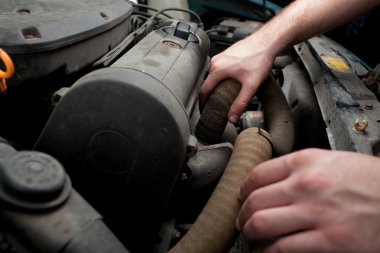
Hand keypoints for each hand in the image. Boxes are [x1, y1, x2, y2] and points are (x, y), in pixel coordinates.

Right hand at [199, 34, 275, 122]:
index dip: (203, 103)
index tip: (204, 110)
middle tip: (214, 107)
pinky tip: (230, 84)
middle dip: (210, 96)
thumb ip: (241, 103)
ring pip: (214, 76)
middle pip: (208, 83)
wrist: (267, 41)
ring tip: (222, 97)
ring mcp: (221, 57)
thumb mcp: (251, 85)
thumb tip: (232, 117)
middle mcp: (216, 61)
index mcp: (218, 69)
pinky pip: (219, 70)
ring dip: (216, 87)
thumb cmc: (260, 58)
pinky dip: (222, 79)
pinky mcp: (227, 55)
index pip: (204, 90)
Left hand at [236, 148, 379, 252]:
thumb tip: (274, 180)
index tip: (242, 196)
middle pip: (254, 200)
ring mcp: (315, 213)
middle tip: (242, 220)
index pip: (258, 175)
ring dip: (250, 233)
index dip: (243, 188)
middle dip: (242, 214)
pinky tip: (267, 252)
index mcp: (305, 162)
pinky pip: (283, 248)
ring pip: (262, 224)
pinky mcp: (329, 240)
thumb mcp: (331, 160)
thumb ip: (300, 168)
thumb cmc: (369, 179)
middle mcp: (306, 185)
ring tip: (251, 235)